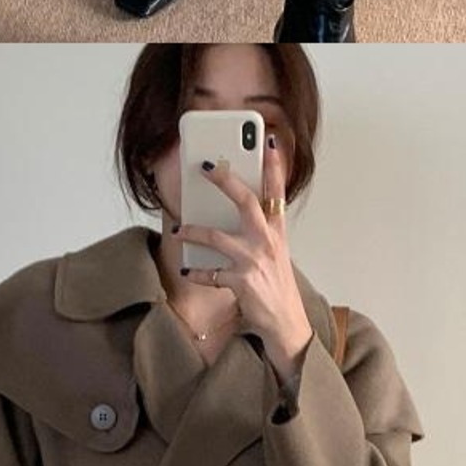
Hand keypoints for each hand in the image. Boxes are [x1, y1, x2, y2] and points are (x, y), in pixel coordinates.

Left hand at [178, 161, 311, 383]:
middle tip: (207, 166)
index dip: (274, 165)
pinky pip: (210, 273)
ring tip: (179, 230)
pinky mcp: (241, 282)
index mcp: (277, 232)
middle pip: (246, 201)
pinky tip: (188, 270)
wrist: (286, 324)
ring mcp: (254, 261)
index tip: (270, 141)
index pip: (277, 192)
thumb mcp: (274, 253)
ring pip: (217, 236)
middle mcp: (268, 242)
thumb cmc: (276, 286)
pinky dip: (196, 271)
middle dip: (225, 180)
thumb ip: (258, 231)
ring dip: (193, 231)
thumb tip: (228, 211)